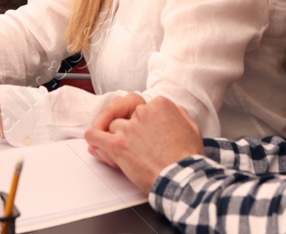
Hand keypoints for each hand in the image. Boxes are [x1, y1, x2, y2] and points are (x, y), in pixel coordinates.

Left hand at [84, 96, 202, 193]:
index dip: (143, 123)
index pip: (143, 107)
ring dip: (115, 138)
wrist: (181, 178)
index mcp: (161, 105)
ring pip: (113, 126)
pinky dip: (93, 139)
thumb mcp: (192, 129)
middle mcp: (143, 112)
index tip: (145, 133)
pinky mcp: (117, 144)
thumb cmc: (188, 159)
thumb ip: (179, 115)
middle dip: (128, 129)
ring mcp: (129, 127)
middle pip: (127, 116)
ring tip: (122, 153)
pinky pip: (96, 136)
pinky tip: (94, 144)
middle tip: (132, 142)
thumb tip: (173, 111)